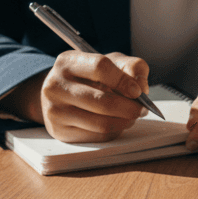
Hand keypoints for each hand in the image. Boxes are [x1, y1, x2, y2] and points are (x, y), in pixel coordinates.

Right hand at [5, 51, 149, 142]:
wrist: (62, 93)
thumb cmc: (92, 76)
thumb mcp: (112, 62)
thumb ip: (132, 67)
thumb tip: (141, 88)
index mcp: (68, 62)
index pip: (100, 67)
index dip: (123, 80)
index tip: (138, 91)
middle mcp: (55, 85)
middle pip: (103, 102)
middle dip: (130, 108)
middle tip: (143, 109)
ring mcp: (54, 110)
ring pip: (102, 123)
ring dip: (126, 121)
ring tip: (132, 115)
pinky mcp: (59, 131)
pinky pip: (97, 136)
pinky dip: (115, 131)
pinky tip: (117, 122)